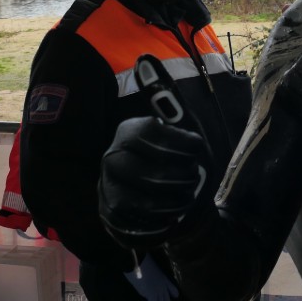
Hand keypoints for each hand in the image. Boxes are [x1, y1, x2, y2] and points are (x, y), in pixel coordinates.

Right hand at [99, 116, 208, 249]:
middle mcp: (112, 157)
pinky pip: (135, 225)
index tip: (195, 156)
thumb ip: (173, 112)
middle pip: (150, 175)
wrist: (151, 192)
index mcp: (128, 132)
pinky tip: (172, 217)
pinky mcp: (108, 214)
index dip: (181, 149)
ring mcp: (106, 187)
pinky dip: (160, 224)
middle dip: (180, 181)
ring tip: (187, 199)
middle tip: (193, 181)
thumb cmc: (172, 159)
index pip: (154, 137)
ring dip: (173, 204)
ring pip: (143, 203)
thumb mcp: (177, 134)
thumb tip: (152, 75)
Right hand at [123, 255, 178, 300]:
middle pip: (167, 297)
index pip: (171, 287)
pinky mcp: (152, 294)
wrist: (138, 261)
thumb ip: (153, 275)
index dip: (173, 292)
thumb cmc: (142, 261)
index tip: (175, 296)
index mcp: (163, 277)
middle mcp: (162, 285)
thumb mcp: (151, 268)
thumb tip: (148, 277)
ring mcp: (158, 290)